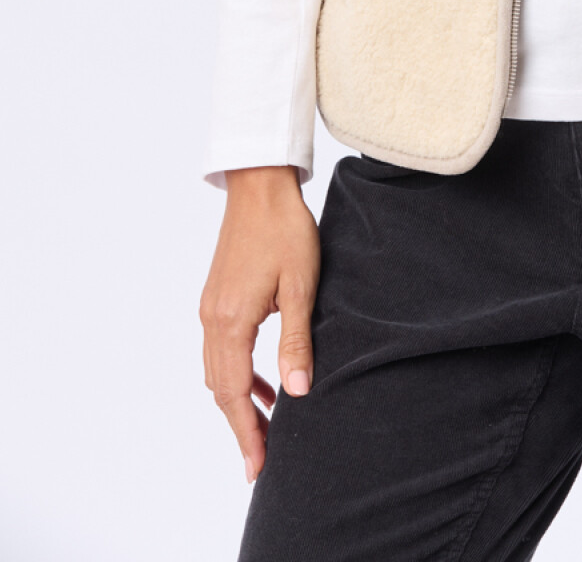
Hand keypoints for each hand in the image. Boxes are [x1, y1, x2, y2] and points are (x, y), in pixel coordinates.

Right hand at [200, 166, 320, 483]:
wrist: (260, 186)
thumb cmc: (286, 230)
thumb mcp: (301, 286)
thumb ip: (296, 341)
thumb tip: (298, 393)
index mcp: (231, 321)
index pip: (233, 393)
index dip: (247, 432)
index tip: (257, 465)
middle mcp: (212, 319)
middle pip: (220, 389)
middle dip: (241, 426)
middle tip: (262, 459)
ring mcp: (210, 308)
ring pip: (218, 371)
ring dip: (239, 401)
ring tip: (268, 425)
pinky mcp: (216, 297)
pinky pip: (221, 350)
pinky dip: (237, 374)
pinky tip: (263, 382)